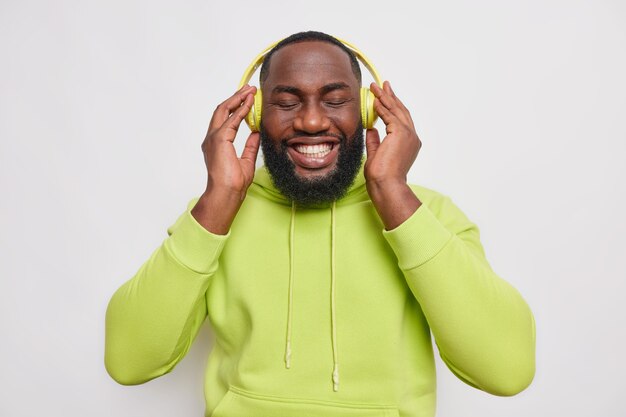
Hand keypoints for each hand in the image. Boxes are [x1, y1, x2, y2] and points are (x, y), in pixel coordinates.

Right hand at [201, 84, 259, 196]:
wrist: (227, 193)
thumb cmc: (234, 183)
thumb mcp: (246, 160)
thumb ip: (250, 145)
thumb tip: (256, 133)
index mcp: (216, 144)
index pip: (225, 119)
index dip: (236, 107)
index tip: (248, 99)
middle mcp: (211, 138)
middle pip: (222, 110)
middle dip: (235, 97)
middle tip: (248, 89)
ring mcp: (213, 138)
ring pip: (224, 110)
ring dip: (237, 99)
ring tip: (249, 91)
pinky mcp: (218, 139)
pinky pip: (231, 120)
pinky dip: (240, 110)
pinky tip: (249, 104)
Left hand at [364, 81, 422, 229]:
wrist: (386, 184)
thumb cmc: (382, 176)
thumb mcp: (377, 154)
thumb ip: (375, 140)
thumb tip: (371, 128)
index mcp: (409, 143)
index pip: (400, 120)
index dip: (392, 107)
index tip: (384, 97)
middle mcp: (412, 137)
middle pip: (401, 111)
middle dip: (391, 97)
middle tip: (383, 84)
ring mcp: (409, 135)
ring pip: (396, 111)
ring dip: (385, 97)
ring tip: (376, 86)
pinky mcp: (401, 133)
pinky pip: (390, 116)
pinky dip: (382, 107)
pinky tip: (375, 100)